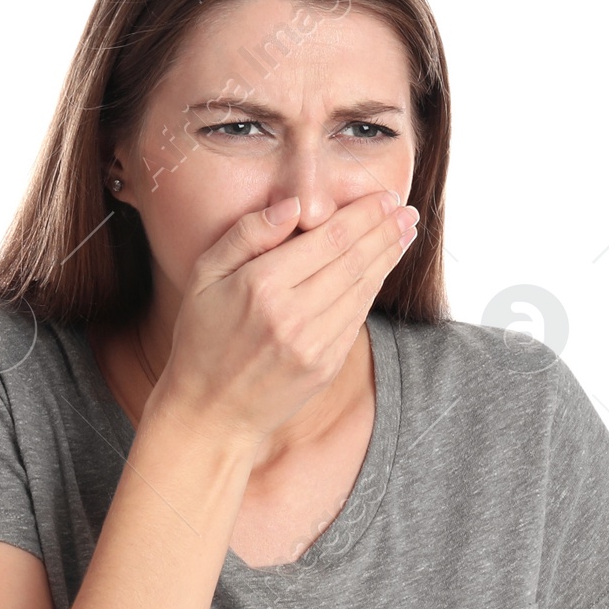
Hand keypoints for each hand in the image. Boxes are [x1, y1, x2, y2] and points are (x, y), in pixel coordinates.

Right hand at [153, 189, 419, 447]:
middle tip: (407, 210)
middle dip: (385, 230)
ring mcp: (312, 345)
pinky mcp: (325, 367)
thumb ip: (247, 235)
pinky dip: (373, 290)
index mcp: (261, 286)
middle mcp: (291, 316)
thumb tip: (293, 206)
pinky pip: (357, 319)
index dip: (364, 215)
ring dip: (388, 257)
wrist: (209, 411)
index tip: (384, 196)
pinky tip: (381, 270)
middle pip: (354, 261)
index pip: (329, 239)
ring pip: (362, 289)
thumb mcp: (203, 276)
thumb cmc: (201, 338)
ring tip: (404, 232)